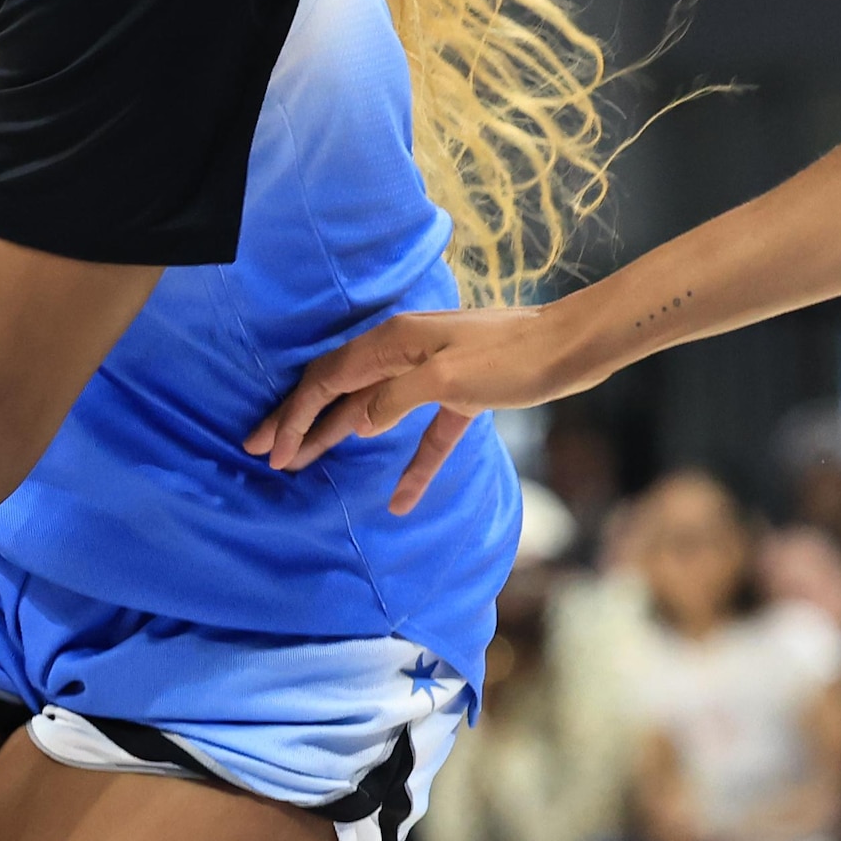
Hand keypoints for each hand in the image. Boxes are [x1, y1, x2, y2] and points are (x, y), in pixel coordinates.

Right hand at [248, 303, 583, 513]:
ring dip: (339, 437)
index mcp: (394, 340)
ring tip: (306, 464)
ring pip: (373, 409)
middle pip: (340, 391)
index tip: (269, 450)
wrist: (574, 347)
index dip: (294, 415)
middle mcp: (405, 351)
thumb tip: (355, 421)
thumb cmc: (513, 357)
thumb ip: (394, 398)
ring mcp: (432, 373)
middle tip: (265, 456)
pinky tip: (402, 500)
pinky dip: (412, 465)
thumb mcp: (447, 379)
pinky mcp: (462, 395)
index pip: (327, 380)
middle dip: (300, 422)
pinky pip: (426, 434)